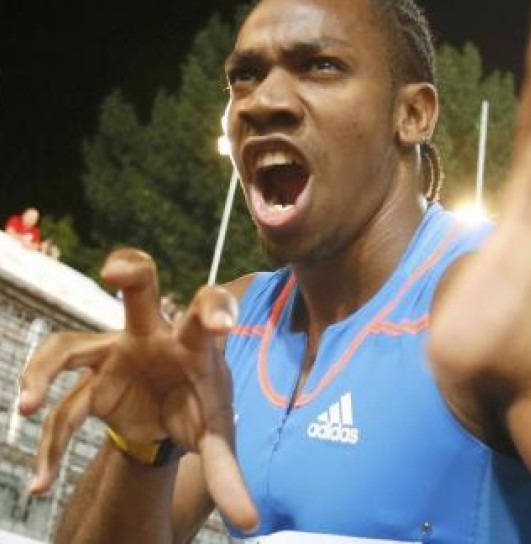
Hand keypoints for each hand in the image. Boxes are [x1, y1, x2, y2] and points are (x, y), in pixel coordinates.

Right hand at [18, 249, 257, 530]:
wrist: (171, 411)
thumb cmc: (199, 409)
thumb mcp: (216, 437)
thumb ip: (227, 473)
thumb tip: (250, 524)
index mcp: (194, 344)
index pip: (206, 313)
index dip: (214, 311)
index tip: (224, 323)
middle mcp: (150, 337)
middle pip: (140, 293)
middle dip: (132, 271)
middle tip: (118, 269)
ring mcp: (113, 354)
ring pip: (70, 346)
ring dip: (43, 371)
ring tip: (24, 408)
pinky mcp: (88, 381)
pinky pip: (59, 407)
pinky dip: (48, 446)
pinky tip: (41, 482)